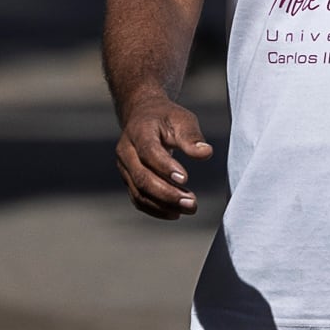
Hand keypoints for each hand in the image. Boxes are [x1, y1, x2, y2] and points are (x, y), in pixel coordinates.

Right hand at [115, 98, 211, 217]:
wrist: (143, 117)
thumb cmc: (166, 118)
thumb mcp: (182, 119)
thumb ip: (192, 136)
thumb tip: (205, 152)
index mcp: (139, 132)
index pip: (149, 152)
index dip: (165, 167)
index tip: (185, 179)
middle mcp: (126, 151)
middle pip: (142, 177)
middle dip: (167, 194)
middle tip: (192, 203)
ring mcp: (124, 167)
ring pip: (139, 192)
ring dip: (163, 205)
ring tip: (189, 208)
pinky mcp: (128, 179)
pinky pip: (138, 199)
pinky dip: (155, 209)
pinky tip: (175, 213)